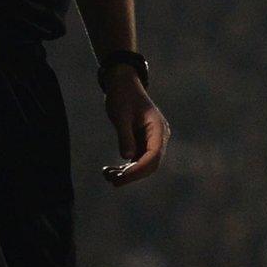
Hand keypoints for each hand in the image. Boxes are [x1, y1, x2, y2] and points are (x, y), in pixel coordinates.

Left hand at [103, 70, 168, 186]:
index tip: (122, 176)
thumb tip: (127, 158)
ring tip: (107, 175)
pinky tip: (109, 170)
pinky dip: (125, 167)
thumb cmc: (123, 96)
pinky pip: (137, 160)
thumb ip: (125, 136)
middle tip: (112, 181)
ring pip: (144, 164)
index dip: (139, 168)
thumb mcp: (121, 115)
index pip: (154, 155)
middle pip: (151, 164)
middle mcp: (159, 136)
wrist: (124, 85)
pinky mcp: (143, 143)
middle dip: (133, 175)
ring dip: (127, 173)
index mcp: (158, 128)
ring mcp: (152, 140)